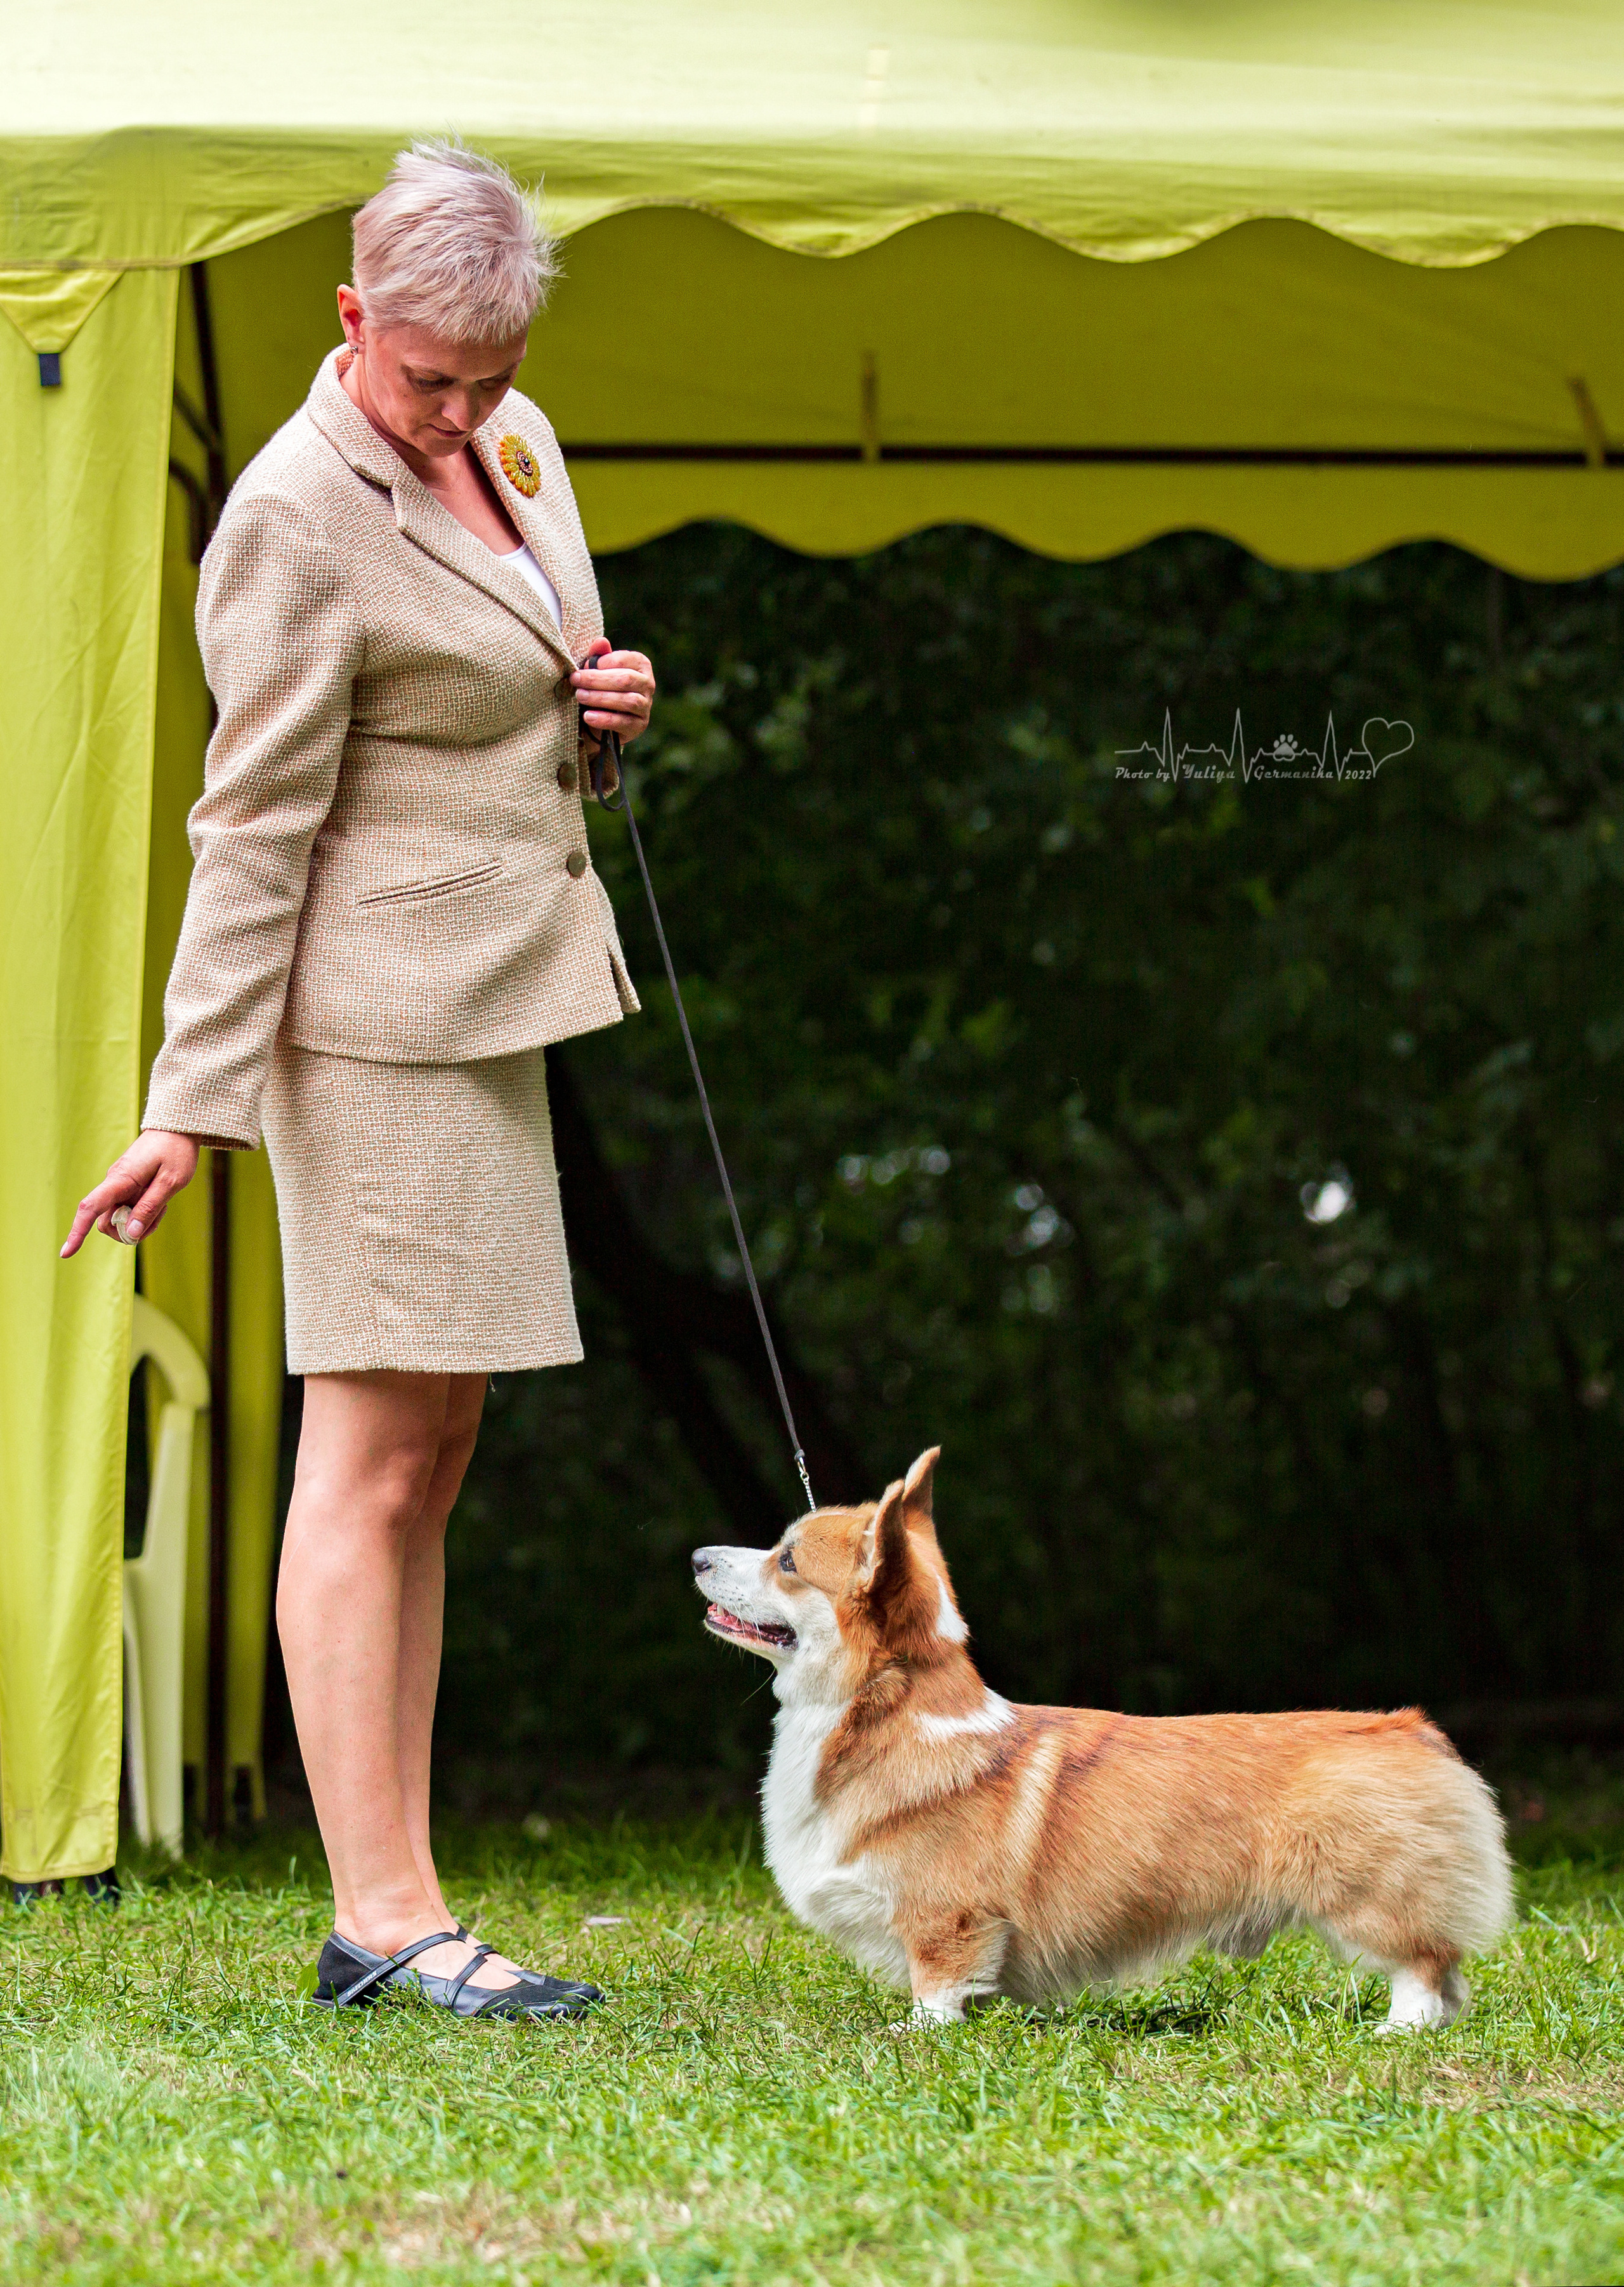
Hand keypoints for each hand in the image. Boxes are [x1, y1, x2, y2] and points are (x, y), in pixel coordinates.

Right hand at [60, 1131, 200, 1258]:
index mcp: (120, 1179)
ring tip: (163, 1205)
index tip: (66, 1254)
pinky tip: (160, 1201)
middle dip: (128, 1231)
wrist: (177, 1127)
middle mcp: (114, 1183)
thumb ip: (150, 1207)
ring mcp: (120, 1185)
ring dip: (140, 1222)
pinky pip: (129, 1209)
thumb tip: (131, 1233)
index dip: (77, 1232)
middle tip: (158, 1216)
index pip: (90, 1208)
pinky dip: (144, 1213)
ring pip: (121, 1218)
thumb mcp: (171, 1182)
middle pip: (107, 1221)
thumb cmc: (176, 1151)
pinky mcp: (127, 1186)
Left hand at [571, 641, 654, 751]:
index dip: (603, 663)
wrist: (604, 719)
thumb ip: (599, 655)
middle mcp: (648, 684)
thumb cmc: (602, 687)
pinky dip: (604, 719)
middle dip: (597, 680)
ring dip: (600, 698)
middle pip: (625, 680)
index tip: (582, 667)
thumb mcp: (599, 670)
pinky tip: (588, 716)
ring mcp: (646, 706)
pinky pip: (623, 722)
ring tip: (580, 696)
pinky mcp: (639, 726)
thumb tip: (601, 642)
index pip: (625, 660)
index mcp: (640, 665)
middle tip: (575, 680)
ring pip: (627, 701)